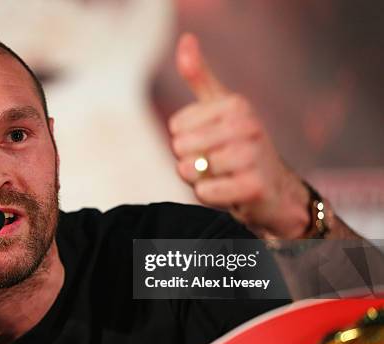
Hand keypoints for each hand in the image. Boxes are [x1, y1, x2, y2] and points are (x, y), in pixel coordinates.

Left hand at [169, 33, 309, 238]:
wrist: (275, 191)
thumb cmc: (239, 147)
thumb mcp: (220, 108)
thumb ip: (199, 77)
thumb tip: (185, 40)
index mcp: (237, 105)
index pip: (175, 126)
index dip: (185, 140)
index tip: (210, 143)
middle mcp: (248, 126)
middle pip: (180, 148)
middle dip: (190, 162)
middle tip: (215, 164)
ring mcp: (253, 156)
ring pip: (191, 170)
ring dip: (199, 180)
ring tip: (223, 177)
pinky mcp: (254, 187)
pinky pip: (204, 192)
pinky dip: (208, 196)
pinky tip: (229, 192)